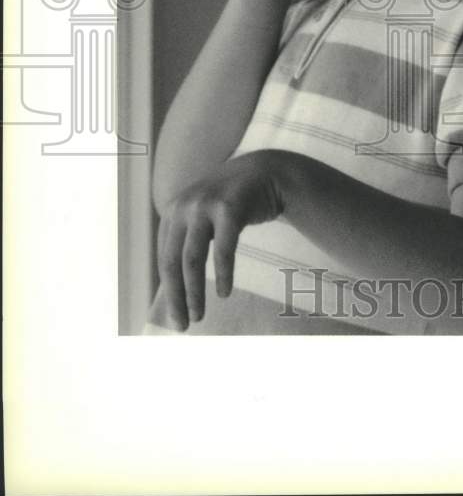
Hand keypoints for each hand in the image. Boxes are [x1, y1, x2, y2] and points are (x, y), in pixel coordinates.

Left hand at [156, 154, 281, 330]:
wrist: (265, 171)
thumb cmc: (233, 201)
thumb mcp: (203, 215)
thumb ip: (187, 238)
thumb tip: (175, 287)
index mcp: (173, 211)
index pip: (164, 258)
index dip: (168, 290)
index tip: (175, 316)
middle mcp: (183, 206)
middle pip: (172, 261)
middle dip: (176, 296)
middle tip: (183, 324)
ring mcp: (205, 205)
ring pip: (192, 258)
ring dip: (195, 291)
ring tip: (199, 314)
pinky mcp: (229, 208)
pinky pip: (223, 249)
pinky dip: (223, 274)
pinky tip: (224, 293)